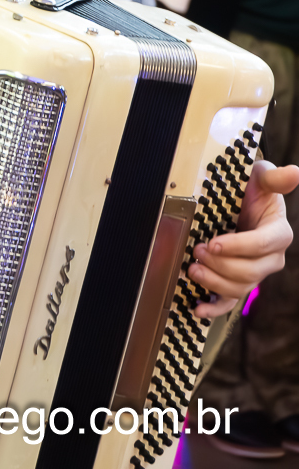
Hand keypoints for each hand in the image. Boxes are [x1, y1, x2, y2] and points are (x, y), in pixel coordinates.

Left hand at [188, 161, 298, 317]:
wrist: (239, 202)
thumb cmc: (250, 189)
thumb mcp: (260, 178)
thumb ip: (274, 178)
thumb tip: (295, 172)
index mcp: (279, 234)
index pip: (262, 245)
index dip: (238, 246)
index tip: (213, 242)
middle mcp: (271, 258)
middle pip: (249, 271)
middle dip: (221, 264)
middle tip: (196, 250)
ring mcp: (255, 273)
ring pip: (239, 288)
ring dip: (214, 282)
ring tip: (192, 268)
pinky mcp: (240, 283)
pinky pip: (230, 302)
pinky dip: (214, 308)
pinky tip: (198, 308)